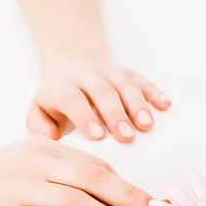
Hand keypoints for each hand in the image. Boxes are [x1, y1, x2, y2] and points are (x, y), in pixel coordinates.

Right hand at [0, 135, 157, 205]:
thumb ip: (51, 171)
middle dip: (131, 198)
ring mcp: (18, 186)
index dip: (128, 184)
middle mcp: (35, 163)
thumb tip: (88, 186)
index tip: (151, 202)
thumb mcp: (16, 164)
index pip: (96, 165)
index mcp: (42, 149)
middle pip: (95, 179)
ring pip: (76, 200)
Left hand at [27, 59, 170, 142]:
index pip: (71, 98)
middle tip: (127, 137)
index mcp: (61, 88)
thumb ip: (39, 127)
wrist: (70, 66)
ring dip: (138, 104)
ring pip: (124, 84)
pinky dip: (155, 92)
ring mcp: (108, 73)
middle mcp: (85, 77)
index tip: (98, 136)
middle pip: (102, 91)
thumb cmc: (55, 103)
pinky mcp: (127, 74)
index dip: (85, 115)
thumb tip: (50, 139)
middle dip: (116, 113)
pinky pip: (143, 80)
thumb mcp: (39, 112)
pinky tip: (166, 105)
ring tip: (148, 126)